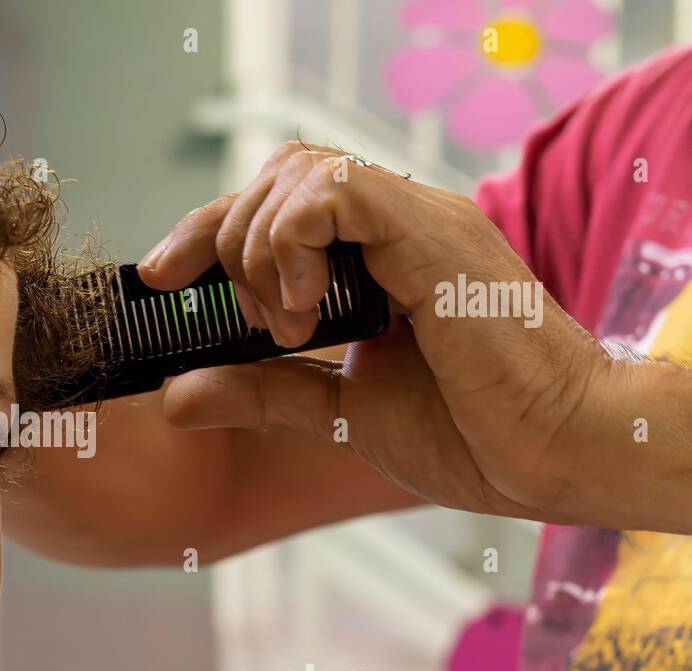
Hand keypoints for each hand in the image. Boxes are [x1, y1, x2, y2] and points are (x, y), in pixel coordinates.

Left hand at [135, 141, 623, 525]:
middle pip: (276, 172)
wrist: (555, 457)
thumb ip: (264, 391)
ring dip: (259, 248)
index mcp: (375, 259)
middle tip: (235, 318)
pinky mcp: (434, 234)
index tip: (160, 278)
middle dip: (220, 235)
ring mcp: (417, 223)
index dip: (205, 231)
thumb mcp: (339, 411)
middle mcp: (394, 228)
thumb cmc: (471, 434)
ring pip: (300, 170)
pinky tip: (301, 312)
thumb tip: (177, 393)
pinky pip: (337, 189)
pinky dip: (293, 242)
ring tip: (283, 327)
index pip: (274, 204)